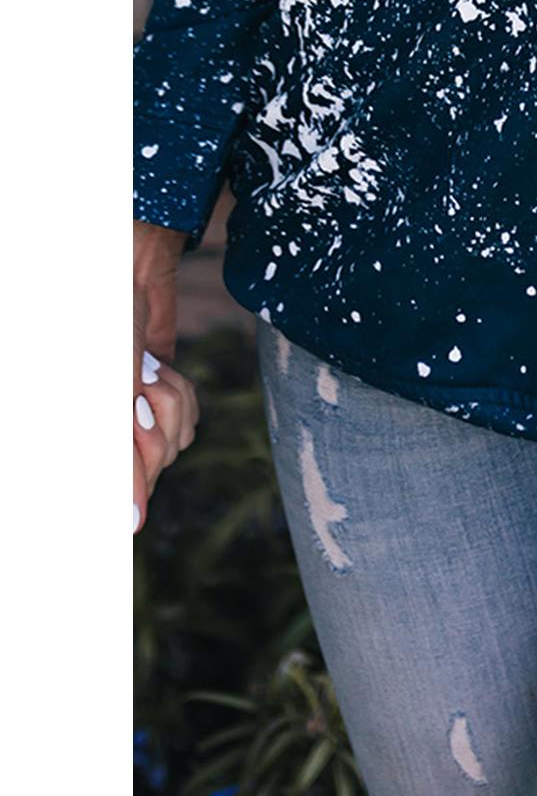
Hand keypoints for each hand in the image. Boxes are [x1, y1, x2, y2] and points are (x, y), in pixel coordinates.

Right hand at [133, 221, 199, 532]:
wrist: (126, 273)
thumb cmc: (108, 326)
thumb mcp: (114, 391)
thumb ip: (120, 458)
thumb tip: (131, 522)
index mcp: (89, 435)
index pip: (119, 494)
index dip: (132, 480)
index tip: (131, 470)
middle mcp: (108, 435)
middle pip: (157, 466)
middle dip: (157, 421)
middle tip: (139, 384)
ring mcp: (133, 419)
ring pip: (177, 444)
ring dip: (172, 399)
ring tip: (145, 368)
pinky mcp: (157, 400)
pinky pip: (188, 421)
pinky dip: (182, 390)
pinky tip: (159, 367)